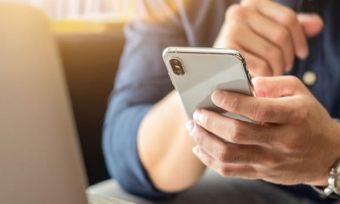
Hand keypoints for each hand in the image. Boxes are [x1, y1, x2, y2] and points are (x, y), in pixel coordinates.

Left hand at [186, 76, 339, 185]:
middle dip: (211, 122)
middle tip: (198, 112)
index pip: (258, 110)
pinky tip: (199, 147)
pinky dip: (210, 160)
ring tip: (193, 127)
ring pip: (229, 155)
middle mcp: (282, 141)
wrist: (328, 155)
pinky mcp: (262, 173)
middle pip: (237, 134)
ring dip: (205, 141)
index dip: (232, 102)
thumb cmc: (309, 118)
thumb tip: (244, 83)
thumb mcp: (299, 92)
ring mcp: (271, 160)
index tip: (215, 94)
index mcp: (293, 117)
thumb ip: (272, 84)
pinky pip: (230, 170)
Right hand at [214, 0, 323, 75]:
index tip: (302, 54)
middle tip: (285, 66)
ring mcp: (231, 31)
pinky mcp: (227, 52)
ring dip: (278, 67)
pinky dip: (266, 74)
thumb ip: (291, 27)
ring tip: (274, 71)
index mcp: (252, 2)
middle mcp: (239, 12)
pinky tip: (263, 75)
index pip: (288, 18)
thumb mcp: (268, 32)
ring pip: (272, 53)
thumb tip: (318, 24)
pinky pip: (261, 66)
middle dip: (288, 56)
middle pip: (281, 36)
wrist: (215, 64)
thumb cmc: (245, 47)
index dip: (300, 39)